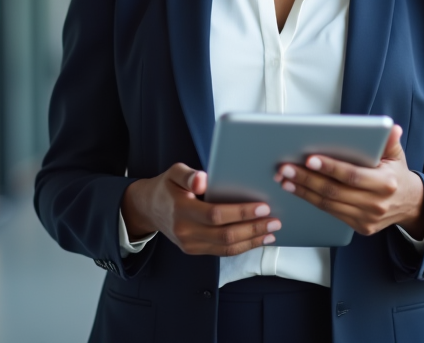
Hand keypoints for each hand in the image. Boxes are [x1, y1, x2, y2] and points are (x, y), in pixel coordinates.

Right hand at [120, 163, 281, 255]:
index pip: (215, 215)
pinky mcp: (195, 250)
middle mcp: (185, 231)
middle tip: (275, 221)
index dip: (241, 212)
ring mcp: (190, 245)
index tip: (263, 207)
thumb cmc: (166, 187)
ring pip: (226, 248)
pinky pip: (222, 252)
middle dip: (253, 229)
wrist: (149, 208)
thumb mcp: (173, 172)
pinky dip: (242, 246)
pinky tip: (256, 239)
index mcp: (181, 210)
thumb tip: (203, 179)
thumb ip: (189, 175)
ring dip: (252, 241)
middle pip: (225, 235)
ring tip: (271, 232)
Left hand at [274, 123, 423, 237]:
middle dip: (307, 179)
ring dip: (304, 191)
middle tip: (286, 169)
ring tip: (286, 179)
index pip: (352, 175)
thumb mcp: (396, 155)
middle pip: (335, 191)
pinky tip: (299, 190)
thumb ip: (389, 141)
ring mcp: (368, 219)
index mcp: (386, 183)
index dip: (330, 168)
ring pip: (329, 204)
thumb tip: (390, 127)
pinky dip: (312, 201)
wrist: (410, 204)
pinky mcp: (360, 227)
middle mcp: (376, 204)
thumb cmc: (396, 175)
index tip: (309, 159)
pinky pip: (332, 213)